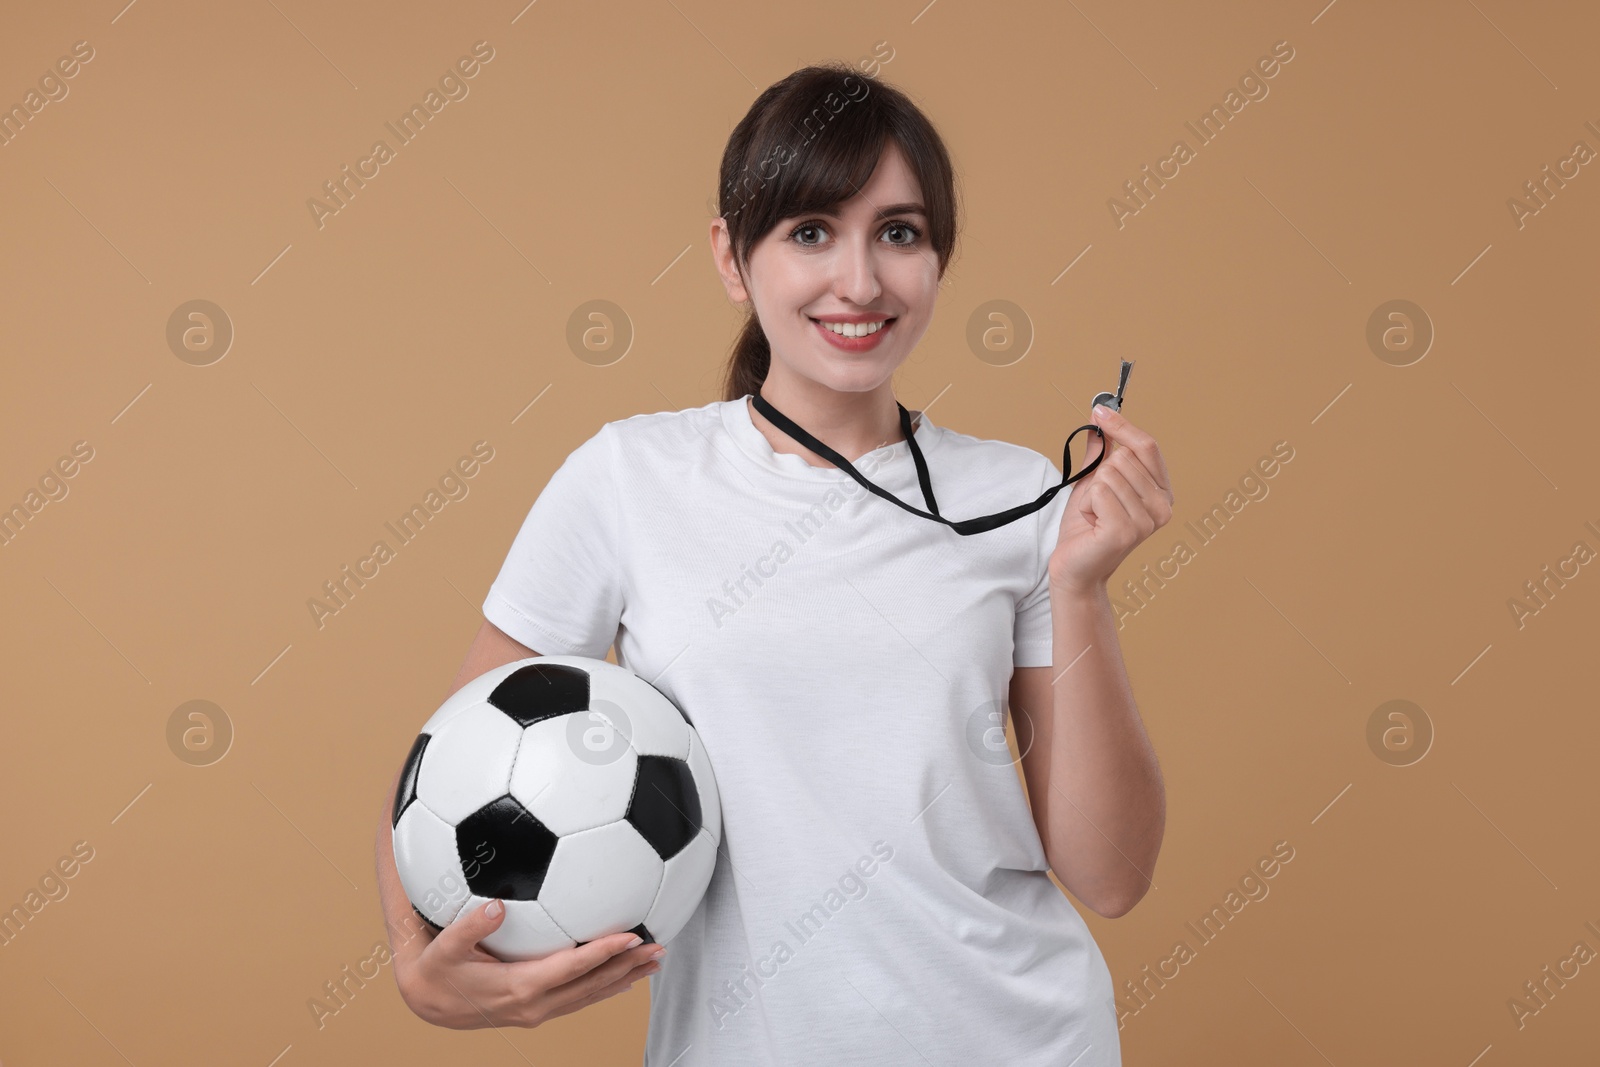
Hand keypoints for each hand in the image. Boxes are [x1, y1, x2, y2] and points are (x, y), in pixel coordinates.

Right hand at [395, 898, 664, 1028]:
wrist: (427, 1003)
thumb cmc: (435, 969)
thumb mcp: (444, 947)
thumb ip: (468, 927)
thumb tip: (495, 906)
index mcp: (518, 987)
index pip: (571, 968)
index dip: (603, 952)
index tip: (631, 936)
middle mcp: (534, 1005)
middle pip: (591, 985)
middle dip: (627, 967)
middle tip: (659, 948)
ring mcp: (537, 1011)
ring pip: (590, 995)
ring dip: (623, 978)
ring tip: (653, 962)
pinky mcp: (536, 1009)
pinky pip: (578, 998)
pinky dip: (604, 987)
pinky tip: (623, 977)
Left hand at [1047, 403, 1173, 597]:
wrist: (1074, 568)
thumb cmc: (1086, 529)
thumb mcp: (1093, 483)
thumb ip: (1101, 454)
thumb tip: (1100, 418)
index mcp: (1161, 492)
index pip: (1147, 446)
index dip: (1122, 426)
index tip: (1099, 411)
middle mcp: (1162, 507)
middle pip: (1124, 458)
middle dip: (1099, 476)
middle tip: (1097, 503)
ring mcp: (1147, 521)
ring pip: (1109, 474)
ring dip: (1090, 494)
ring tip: (1094, 516)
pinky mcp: (1126, 530)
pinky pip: (1100, 492)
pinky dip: (1086, 504)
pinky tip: (1091, 523)